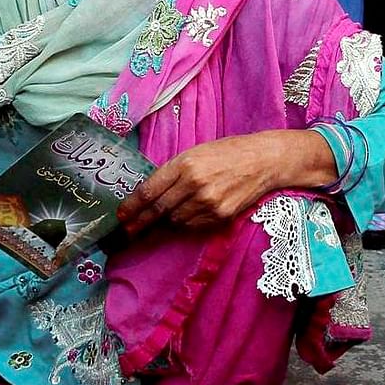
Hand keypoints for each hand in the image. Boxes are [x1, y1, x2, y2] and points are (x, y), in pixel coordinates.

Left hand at [118, 131, 330, 234]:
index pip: (149, 191)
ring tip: (165, 217)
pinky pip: (193, 226)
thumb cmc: (228, 152)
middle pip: (158, 210)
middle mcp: (194, 184)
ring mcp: (208, 202)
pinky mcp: (220, 216)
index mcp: (184, 164)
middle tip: (127, 231)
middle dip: (140, 223)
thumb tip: (149, 195)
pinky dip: (185, 224)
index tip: (121, 215)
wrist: (264, 160)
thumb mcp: (195, 153)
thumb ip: (172, 172)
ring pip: (175, 221)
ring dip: (166, 221)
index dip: (132, 206)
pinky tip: (188, 215)